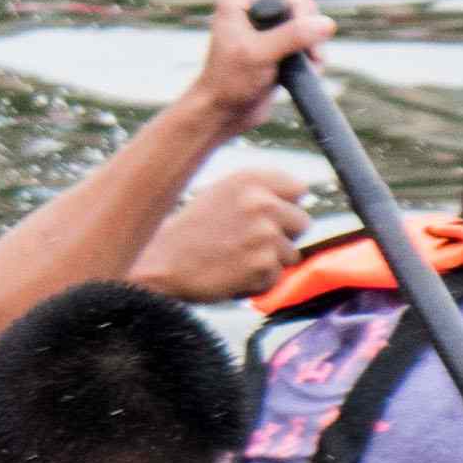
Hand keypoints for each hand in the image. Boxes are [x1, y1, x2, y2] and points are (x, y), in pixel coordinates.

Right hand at [128, 162, 307, 301]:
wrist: (160, 265)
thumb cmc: (189, 232)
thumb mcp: (221, 194)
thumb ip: (260, 194)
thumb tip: (297, 200)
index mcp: (251, 180)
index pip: (299, 189)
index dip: (286, 206)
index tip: (270, 218)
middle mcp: (261, 202)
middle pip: (302, 222)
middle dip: (282, 236)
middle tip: (249, 244)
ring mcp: (264, 235)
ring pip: (291, 254)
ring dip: (268, 262)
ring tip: (235, 260)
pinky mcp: (262, 265)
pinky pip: (275, 278)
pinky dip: (256, 283)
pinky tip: (231, 274)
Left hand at [187, 0, 330, 131]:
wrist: (223, 114)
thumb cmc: (229, 83)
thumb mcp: (260, 56)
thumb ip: (292, 36)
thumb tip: (326, 24)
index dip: (301, 8)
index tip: (306, 34)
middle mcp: (250, 5)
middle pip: (299, 1)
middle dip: (310, 26)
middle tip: (311, 52)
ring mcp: (263, 24)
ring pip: (305, 20)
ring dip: (313, 42)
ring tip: (312, 63)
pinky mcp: (274, 42)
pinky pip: (304, 38)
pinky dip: (310, 52)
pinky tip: (310, 69)